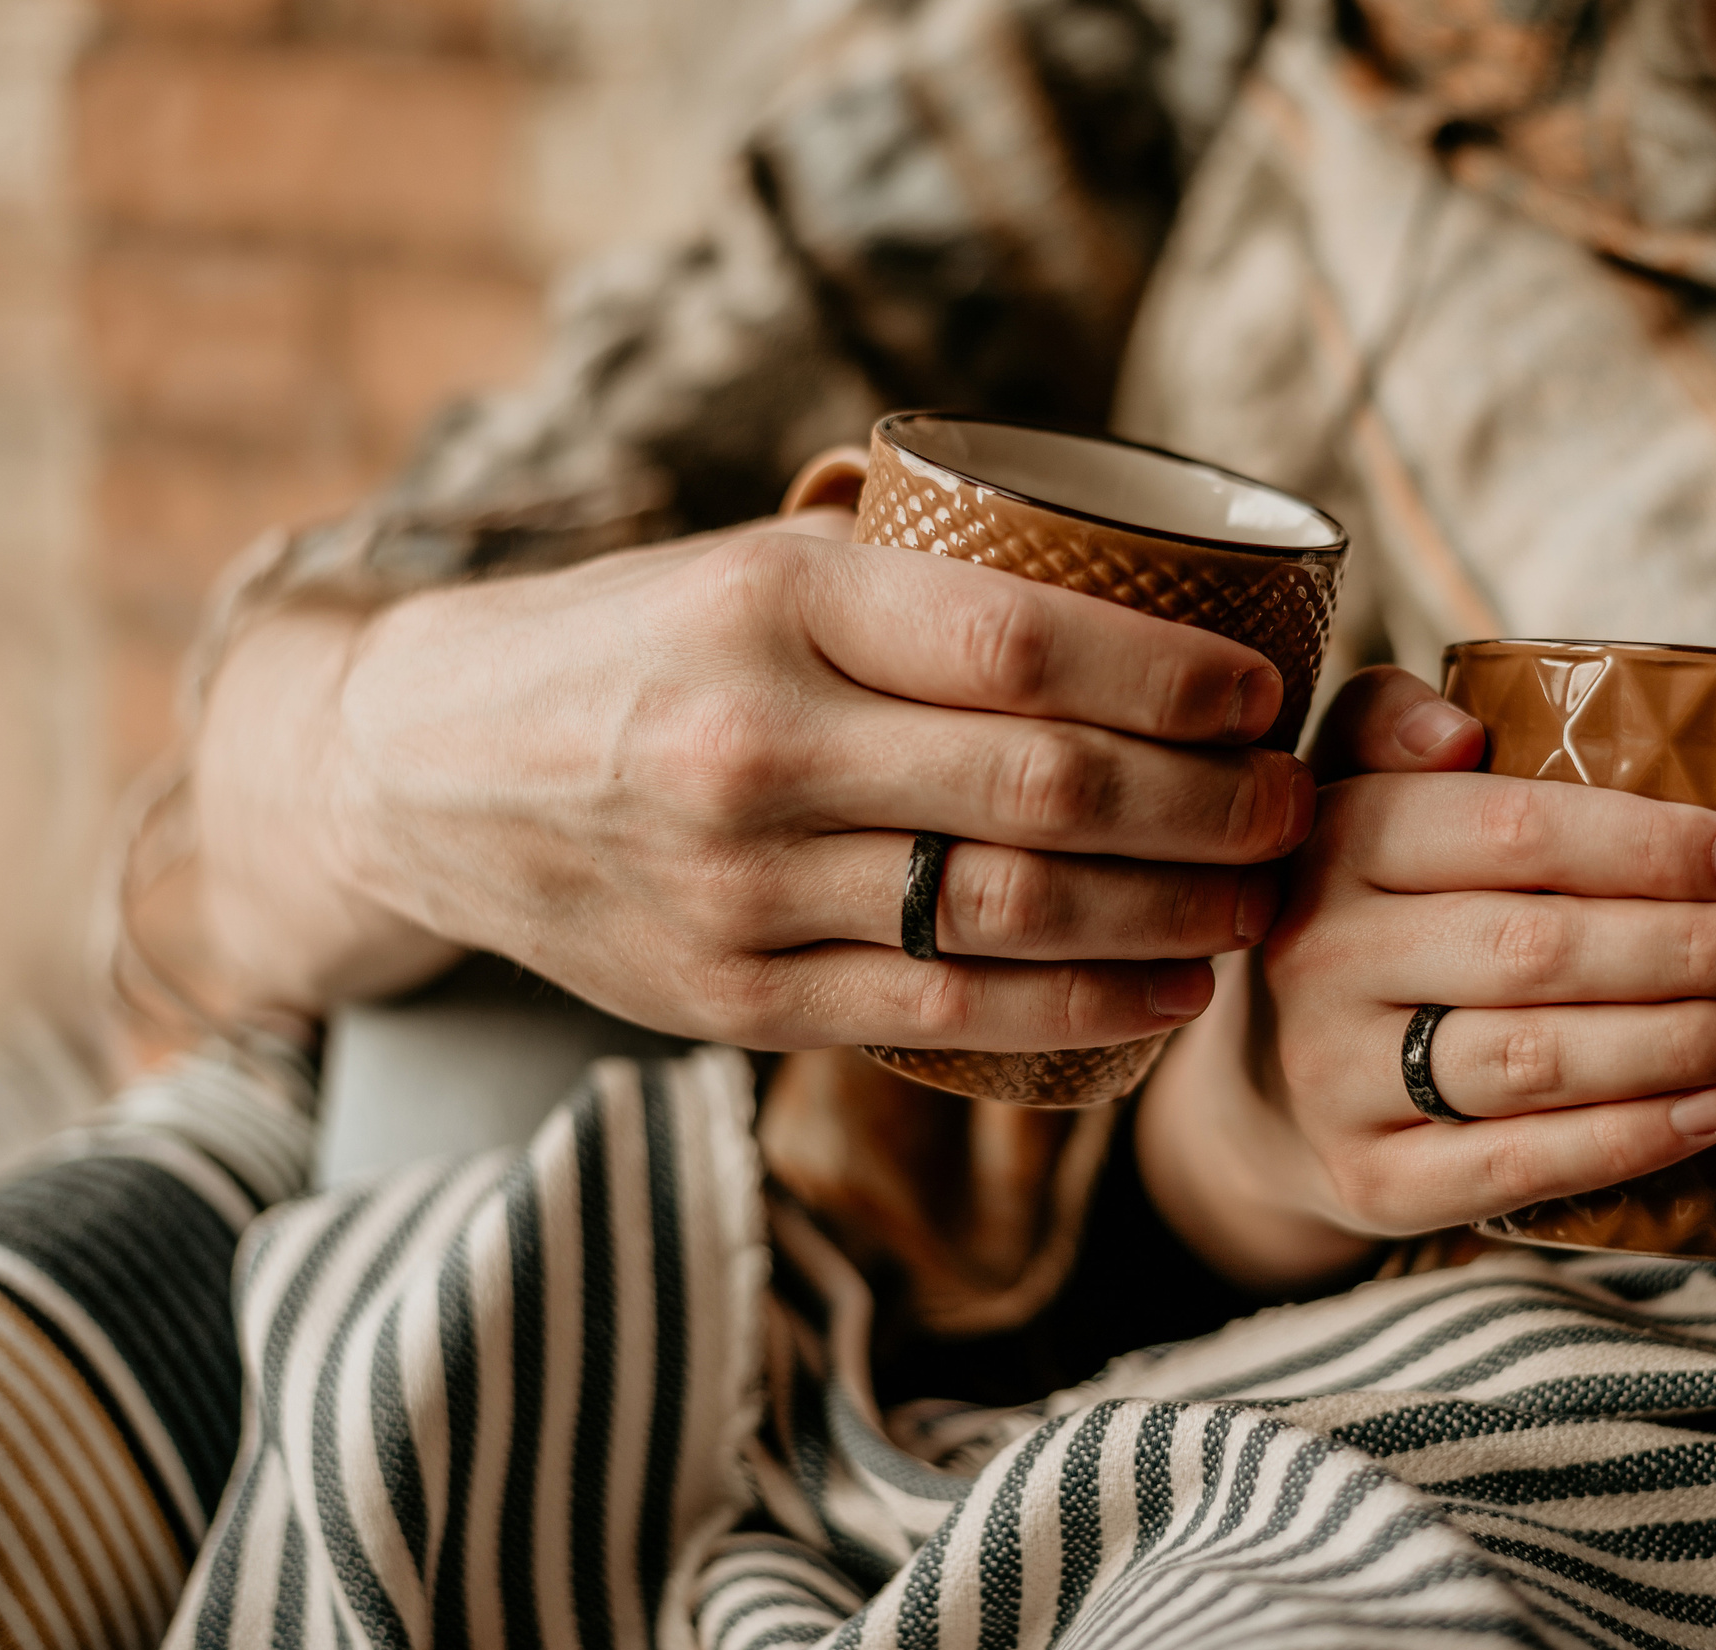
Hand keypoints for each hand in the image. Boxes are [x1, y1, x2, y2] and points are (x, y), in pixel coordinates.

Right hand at [195, 510, 1312, 1048]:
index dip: (1174, 680)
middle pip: (1046, 791)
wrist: (424, 771)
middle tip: (1290, 809)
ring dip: (1170, 919)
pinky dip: (1079, 1013)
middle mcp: (755, 747)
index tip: (1264, 695)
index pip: (1024, 646)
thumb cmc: (636, 646)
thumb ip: (913, 583)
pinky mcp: (732, 997)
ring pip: (1011, 918)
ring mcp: (740, 887)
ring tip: (1255, 903)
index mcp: (775, 606)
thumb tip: (1130, 587)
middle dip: (1208, 809)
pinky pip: (943, 1017)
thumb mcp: (749, 566)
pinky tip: (1167, 996)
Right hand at [1138, 666, 1715, 1290]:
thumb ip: (1394, 724)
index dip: (1653, 846)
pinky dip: (1627, 1140)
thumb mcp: (1353, 792)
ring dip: (1683, 1043)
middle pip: (1540, 949)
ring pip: (1538, 1060)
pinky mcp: (1369, 1181)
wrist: (1268, 1089)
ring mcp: (1338, 1076)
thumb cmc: (1363, 914)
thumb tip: (1457, 730)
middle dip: (1694, 950)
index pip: (1512, 832)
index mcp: (1339, 841)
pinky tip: (1714, 1111)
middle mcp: (1324, 957)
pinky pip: (1515, 1167)